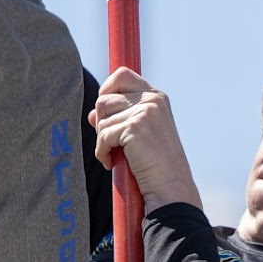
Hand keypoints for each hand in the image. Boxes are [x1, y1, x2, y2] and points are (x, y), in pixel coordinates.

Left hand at [90, 67, 203, 214]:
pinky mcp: (134, 128)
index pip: (122, 75)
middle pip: (104, 99)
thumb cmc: (156, 164)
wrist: (170, 186)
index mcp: (157, 97)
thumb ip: (119, 117)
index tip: (106, 112)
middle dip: (101, 122)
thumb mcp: (139, 134)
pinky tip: (112, 162)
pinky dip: (102, 152)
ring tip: (114, 154)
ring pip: (101, 118)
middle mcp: (152, 100)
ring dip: (102, 140)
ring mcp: (144, 112)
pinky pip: (103, 136)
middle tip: (111, 142)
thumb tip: (92, 114)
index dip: (107, 89)